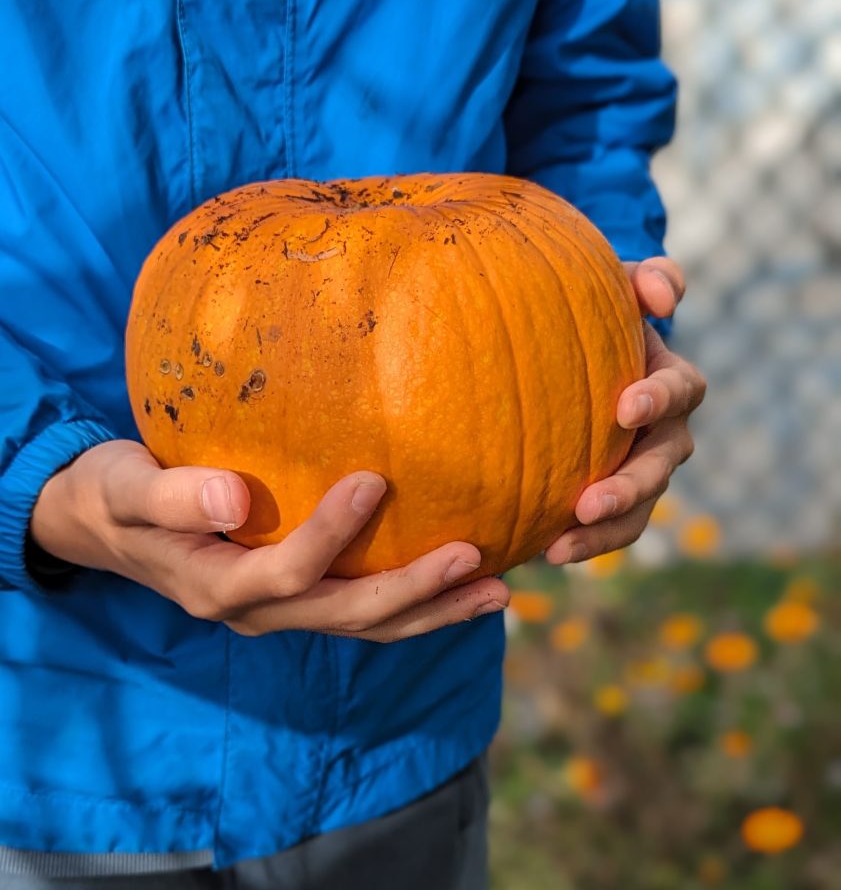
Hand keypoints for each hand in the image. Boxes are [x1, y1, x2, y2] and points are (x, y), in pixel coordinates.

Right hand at [30, 441, 508, 640]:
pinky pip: (359, 610)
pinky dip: (412, 604)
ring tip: (497, 592)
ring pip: (365, 625)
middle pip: (347, 616)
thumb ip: (175, 494)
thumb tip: (235, 498)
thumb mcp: (128, 487)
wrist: (106, 523)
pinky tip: (456, 584)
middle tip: (477, 560)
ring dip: (432, 611)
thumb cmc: (116, 493)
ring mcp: (279, 612)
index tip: (377, 479)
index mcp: (218, 586)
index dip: (334, 533)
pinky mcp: (294, 598)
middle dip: (414, 592)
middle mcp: (256, 611)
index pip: (288, 571)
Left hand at [545, 257, 705, 565]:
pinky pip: (608, 531)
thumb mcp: (611, 286)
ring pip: (638, 510)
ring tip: (560, 548)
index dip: (659, 399)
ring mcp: (639, 470)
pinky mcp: (611, 500)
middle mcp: (662, 432)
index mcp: (667, 380)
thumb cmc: (586, 314)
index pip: (680, 389)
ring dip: (605, 530)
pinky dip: (583, 544)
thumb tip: (662, 298)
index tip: (624, 408)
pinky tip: (543, 553)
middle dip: (629, 487)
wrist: (559, 351)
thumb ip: (646, 278)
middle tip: (588, 503)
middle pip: (662, 465)